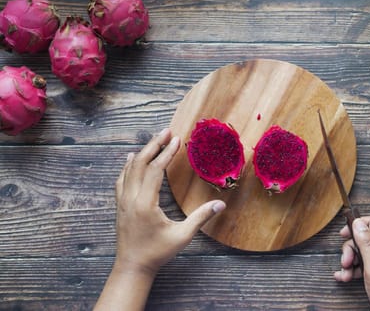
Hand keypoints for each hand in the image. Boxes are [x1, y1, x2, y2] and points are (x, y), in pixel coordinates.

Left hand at [114, 127, 225, 274]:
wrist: (132, 267)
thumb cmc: (157, 253)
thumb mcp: (182, 236)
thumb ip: (200, 218)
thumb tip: (221, 204)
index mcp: (145, 203)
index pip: (155, 170)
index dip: (166, 153)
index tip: (177, 139)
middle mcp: (131, 198)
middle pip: (140, 163)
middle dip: (154, 145)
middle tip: (166, 131)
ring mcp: (123, 201)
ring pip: (129, 169)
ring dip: (142, 152)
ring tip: (155, 140)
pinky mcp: (120, 205)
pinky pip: (121, 179)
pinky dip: (127, 165)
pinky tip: (130, 158)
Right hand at [334, 216, 369, 310]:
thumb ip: (366, 243)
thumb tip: (358, 223)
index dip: (356, 225)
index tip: (343, 234)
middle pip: (366, 238)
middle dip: (351, 249)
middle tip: (345, 262)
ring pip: (365, 251)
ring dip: (352, 261)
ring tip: (345, 274)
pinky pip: (369, 262)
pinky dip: (357, 268)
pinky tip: (347, 276)